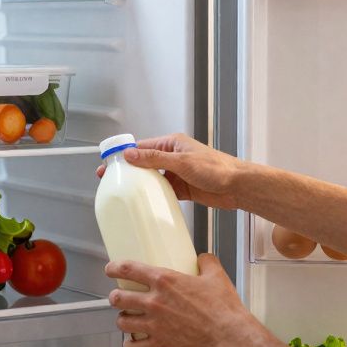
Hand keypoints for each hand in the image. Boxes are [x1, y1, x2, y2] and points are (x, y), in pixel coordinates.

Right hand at [96, 133, 243, 210]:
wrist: (237, 187)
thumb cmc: (217, 168)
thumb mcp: (181, 161)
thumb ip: (155, 158)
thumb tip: (131, 154)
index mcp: (173, 143)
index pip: (142, 147)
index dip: (124, 155)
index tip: (109, 164)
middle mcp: (174, 156)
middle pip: (145, 163)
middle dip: (129, 171)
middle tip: (111, 181)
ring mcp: (178, 173)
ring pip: (153, 179)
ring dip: (142, 185)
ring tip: (125, 194)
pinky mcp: (183, 188)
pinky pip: (164, 191)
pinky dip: (154, 196)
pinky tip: (145, 203)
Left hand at [105, 254, 259, 346]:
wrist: (229, 337)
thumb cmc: (223, 308)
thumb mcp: (216, 276)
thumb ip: (206, 262)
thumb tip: (202, 258)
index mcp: (164, 281)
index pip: (129, 269)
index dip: (114, 268)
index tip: (110, 269)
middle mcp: (154, 302)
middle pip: (118, 298)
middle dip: (115, 297)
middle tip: (119, 298)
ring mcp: (154, 325)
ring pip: (122, 322)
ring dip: (122, 320)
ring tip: (127, 319)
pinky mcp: (159, 345)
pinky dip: (129, 346)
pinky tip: (131, 343)